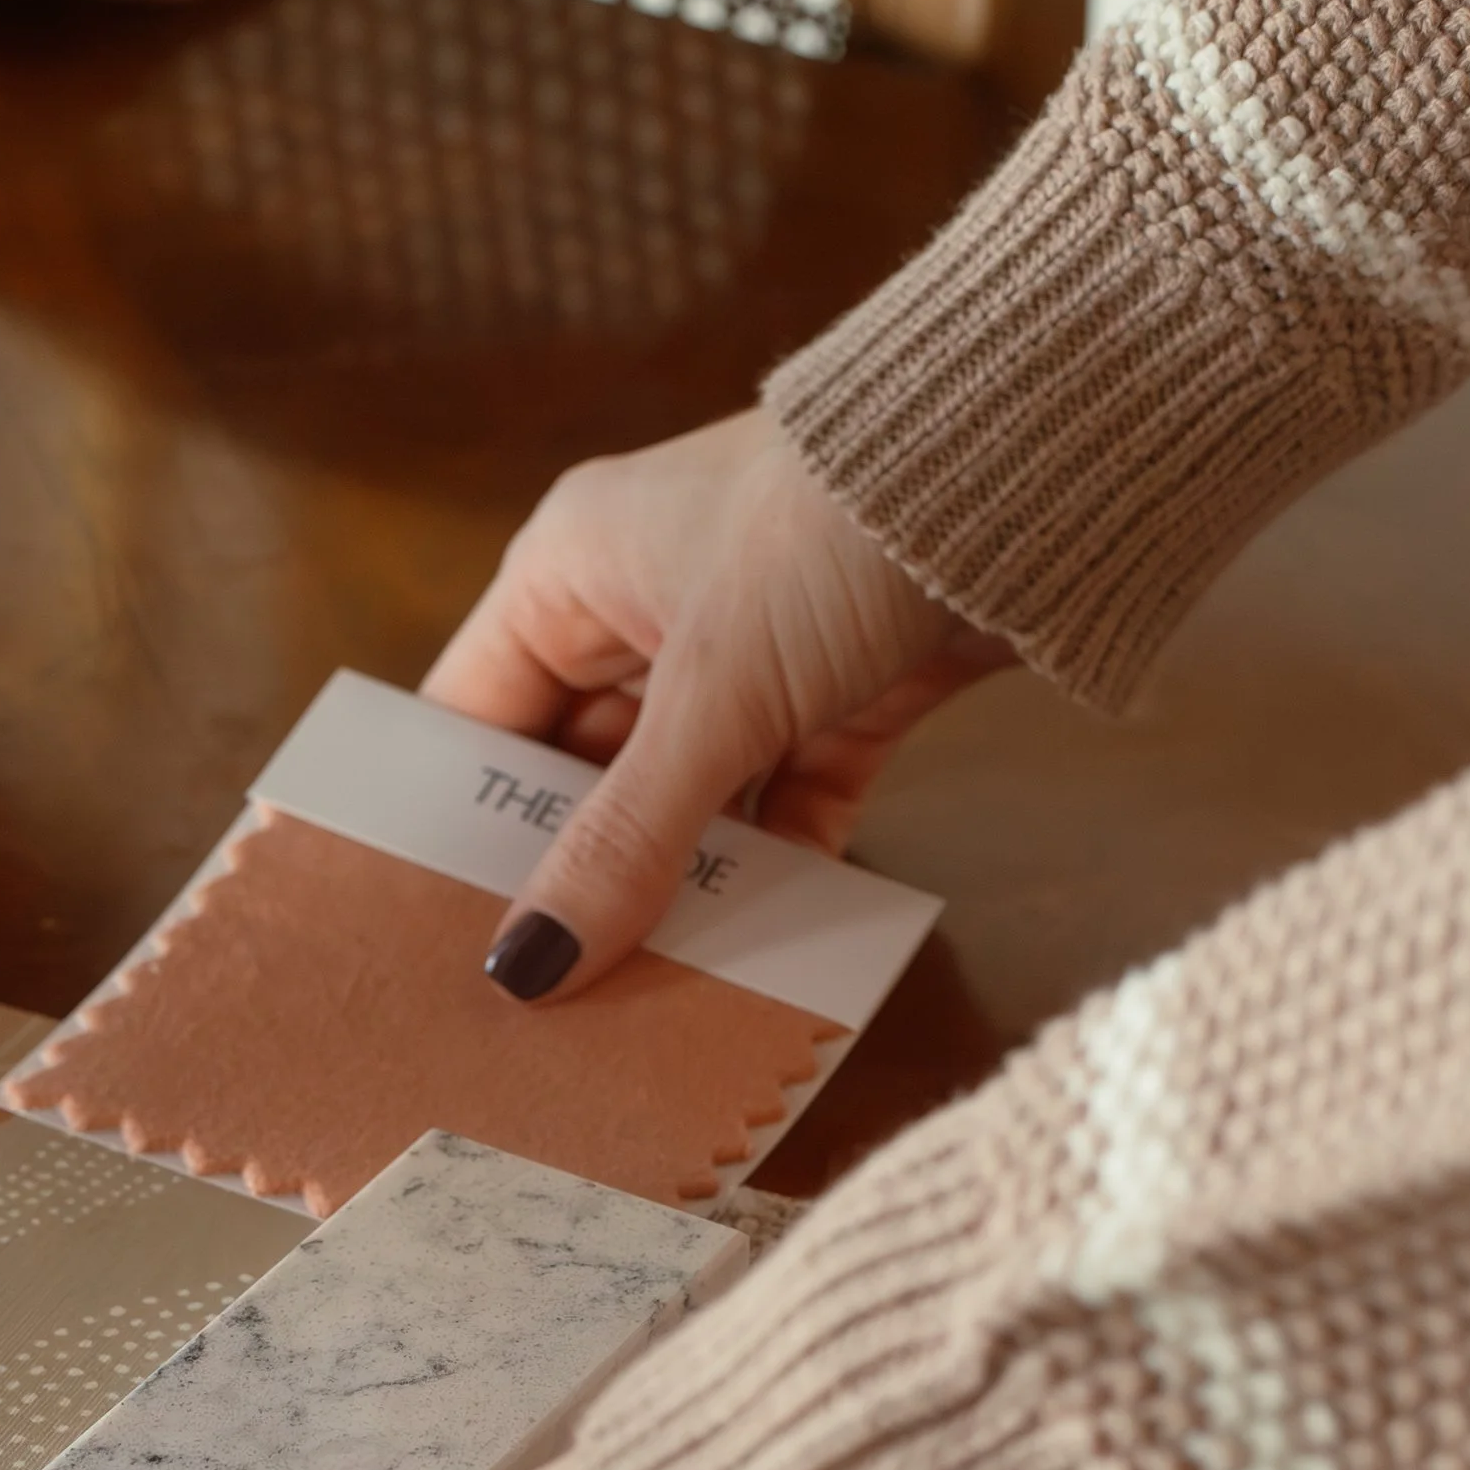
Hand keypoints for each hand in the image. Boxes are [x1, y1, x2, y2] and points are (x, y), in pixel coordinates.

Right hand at [425, 411, 1007, 999]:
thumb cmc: (832, 526)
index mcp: (570, 575)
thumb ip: (622, 842)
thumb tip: (527, 968)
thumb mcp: (710, 697)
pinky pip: (782, 816)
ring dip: (673, 899)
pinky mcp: (838, 702)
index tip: (431, 941)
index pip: (472, 722)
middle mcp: (645, 616)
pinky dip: (772, 883)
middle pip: (575, 783)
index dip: (448, 830)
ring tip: (633, 1010)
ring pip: (682, 811)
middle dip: (568, 885)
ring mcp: (746, 663)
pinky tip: (750, 966)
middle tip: (536, 1008)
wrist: (1038, 459)